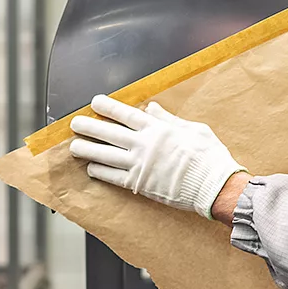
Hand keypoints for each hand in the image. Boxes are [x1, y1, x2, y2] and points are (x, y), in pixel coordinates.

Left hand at [69, 95, 246, 218]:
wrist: (213, 185)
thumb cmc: (209, 157)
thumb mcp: (194, 129)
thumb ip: (169, 119)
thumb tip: (151, 108)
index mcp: (157, 129)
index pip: (125, 114)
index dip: (107, 107)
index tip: (95, 103)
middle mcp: (144, 145)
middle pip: (109, 133)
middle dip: (89, 127)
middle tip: (75, 124)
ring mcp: (139, 165)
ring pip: (105, 155)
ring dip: (87, 150)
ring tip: (73, 147)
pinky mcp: (140, 184)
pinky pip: (114, 177)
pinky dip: (100, 172)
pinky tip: (91, 168)